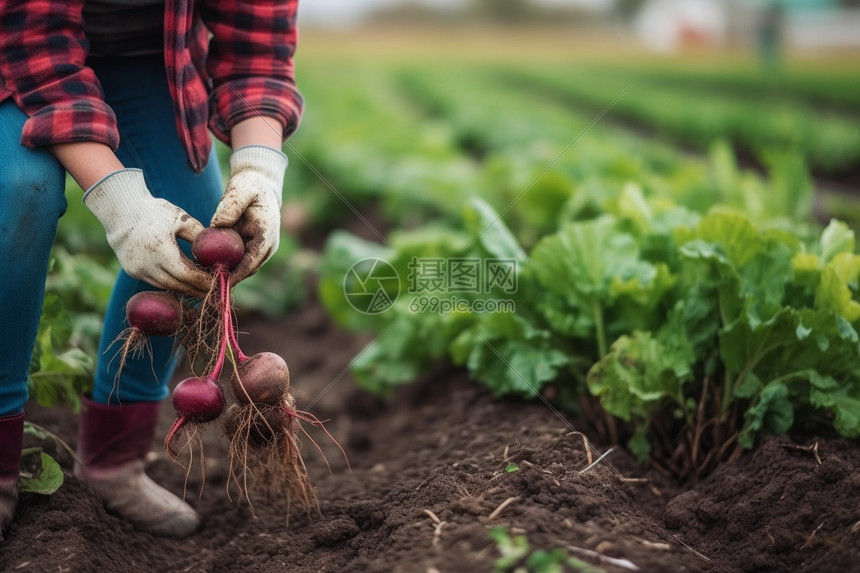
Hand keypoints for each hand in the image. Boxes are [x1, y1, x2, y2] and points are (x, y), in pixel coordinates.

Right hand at [84, 169, 211, 296]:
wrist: (121, 211)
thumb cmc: (155, 212)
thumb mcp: (181, 219)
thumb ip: (199, 235)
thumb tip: (216, 252)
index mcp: (160, 250)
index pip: (186, 274)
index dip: (203, 281)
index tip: (218, 283)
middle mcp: (146, 264)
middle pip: (177, 285)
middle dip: (197, 289)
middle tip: (214, 292)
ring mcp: (137, 269)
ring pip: (166, 286)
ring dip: (184, 288)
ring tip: (202, 289)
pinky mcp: (133, 271)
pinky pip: (156, 282)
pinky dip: (171, 283)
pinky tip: (184, 282)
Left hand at [210, 145, 286, 283]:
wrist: (260, 185)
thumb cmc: (251, 186)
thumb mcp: (241, 190)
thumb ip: (231, 205)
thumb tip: (218, 225)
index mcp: (266, 233)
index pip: (253, 260)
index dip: (237, 273)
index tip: (219, 280)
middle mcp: (267, 245)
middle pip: (248, 269)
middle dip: (230, 277)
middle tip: (206, 283)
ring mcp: (259, 248)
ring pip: (243, 268)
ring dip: (227, 273)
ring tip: (204, 278)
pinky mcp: (250, 247)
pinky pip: (238, 261)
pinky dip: (225, 265)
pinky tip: (207, 267)